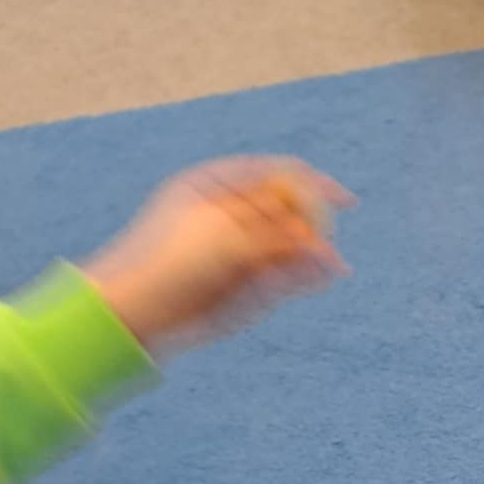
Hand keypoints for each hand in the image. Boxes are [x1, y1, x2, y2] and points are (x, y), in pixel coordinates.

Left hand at [82, 157, 352, 355]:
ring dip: (313, 255)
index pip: (279, 173)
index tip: (344, 204)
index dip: (314, 186)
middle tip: (322, 250)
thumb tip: (323, 244)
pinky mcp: (247, 283)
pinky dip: (303, 277)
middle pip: (291, 210)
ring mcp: (242, 248)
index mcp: (220, 183)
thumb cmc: (172, 260)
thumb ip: (278, 234)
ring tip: (325, 271)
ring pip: (292, 246)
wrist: (140, 310)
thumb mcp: (228, 235)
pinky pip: (286, 275)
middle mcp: (234, 212)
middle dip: (314, 227)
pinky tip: (317, 279)